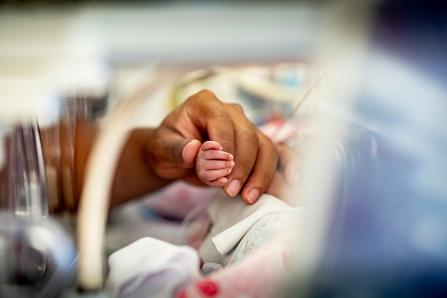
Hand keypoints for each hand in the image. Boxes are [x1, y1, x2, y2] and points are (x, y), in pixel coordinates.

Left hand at [147, 89, 278, 203]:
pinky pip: (277, 152)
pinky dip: (286, 165)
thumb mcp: (161, 147)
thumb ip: (176, 148)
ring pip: (266, 147)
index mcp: (205, 104)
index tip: (221, 173)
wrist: (174, 155)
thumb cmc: (166, 146)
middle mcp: (230, 111)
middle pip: (248, 136)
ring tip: (248, 197)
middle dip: (242, 166)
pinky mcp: (255, 145)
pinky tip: (291, 181)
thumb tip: (194, 151)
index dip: (225, 148)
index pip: (223, 123)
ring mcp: (246, 127)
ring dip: (261, 174)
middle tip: (231, 190)